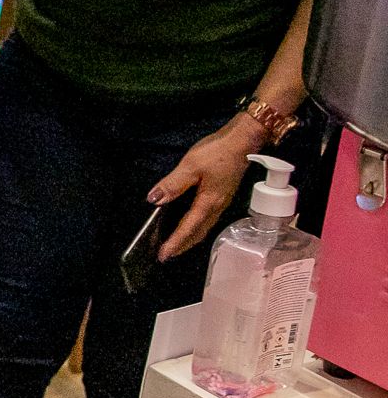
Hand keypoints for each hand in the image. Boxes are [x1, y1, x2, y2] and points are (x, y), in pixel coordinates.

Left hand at [148, 115, 268, 259]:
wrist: (243, 142)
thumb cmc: (218, 152)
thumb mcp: (191, 166)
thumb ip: (173, 184)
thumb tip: (155, 199)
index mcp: (208, 202)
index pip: (188, 228)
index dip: (175, 243)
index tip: (164, 255)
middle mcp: (217, 207)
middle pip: (198, 233)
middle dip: (182, 246)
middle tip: (167, 255)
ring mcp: (222, 202)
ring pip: (204, 227)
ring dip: (190, 239)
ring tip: (176, 245)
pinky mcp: (222, 196)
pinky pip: (207, 219)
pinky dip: (196, 228)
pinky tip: (190, 225)